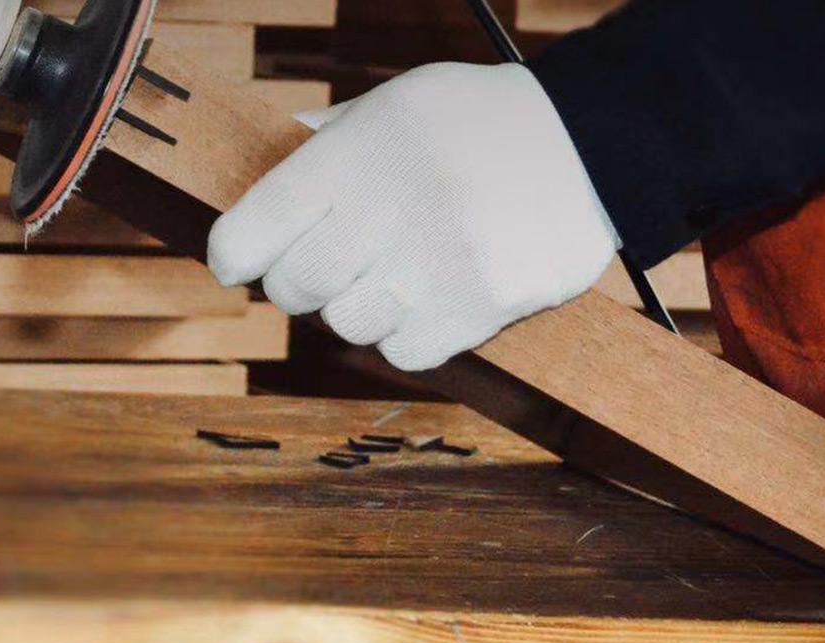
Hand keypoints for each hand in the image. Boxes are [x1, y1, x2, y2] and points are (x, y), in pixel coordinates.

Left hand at [207, 62, 619, 370]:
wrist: (590, 145)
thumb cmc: (475, 127)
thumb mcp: (393, 107)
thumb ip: (325, 152)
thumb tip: (259, 201)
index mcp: (358, 150)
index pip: (253, 230)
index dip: (234, 255)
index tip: (237, 263)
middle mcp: (393, 207)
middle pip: (295, 288)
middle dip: (299, 283)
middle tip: (323, 269)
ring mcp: (440, 263)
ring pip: (347, 328)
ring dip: (357, 310)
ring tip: (390, 277)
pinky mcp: (482, 307)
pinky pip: (404, 353)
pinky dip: (406, 335)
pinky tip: (430, 297)